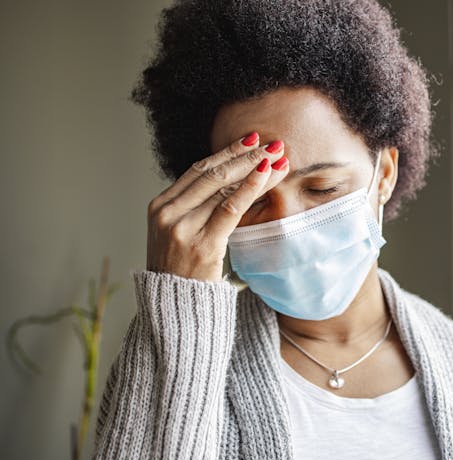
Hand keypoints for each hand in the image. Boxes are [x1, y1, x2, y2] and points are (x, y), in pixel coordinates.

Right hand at [145, 132, 288, 281]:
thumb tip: (232, 183)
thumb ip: (196, 209)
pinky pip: (230, 209)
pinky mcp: (201, 245)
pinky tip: (266, 174)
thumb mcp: (180, 235)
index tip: (250, 141)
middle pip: (211, 173)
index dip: (226, 152)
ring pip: (223, 188)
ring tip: (278, 158)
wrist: (176, 310)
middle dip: (245, 156)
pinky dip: (250, 188)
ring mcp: (182, 229)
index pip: (197, 170)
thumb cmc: (184, 273)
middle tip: (272, 144)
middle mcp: (167, 214)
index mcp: (160, 207)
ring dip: (254, 170)